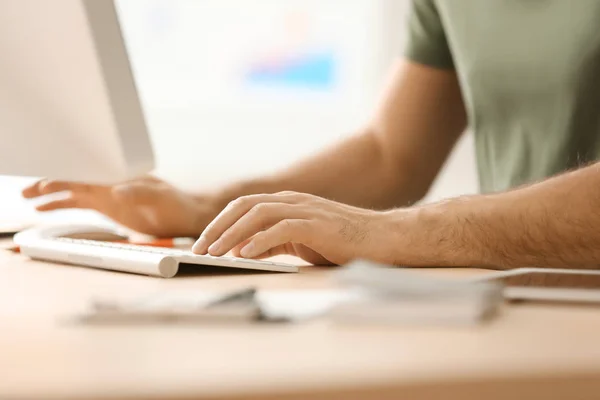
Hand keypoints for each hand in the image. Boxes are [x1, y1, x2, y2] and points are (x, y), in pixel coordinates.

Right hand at [22, 177, 220, 237]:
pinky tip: (44, 208)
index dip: (65, 177)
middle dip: (49, 184)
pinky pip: (79, 204)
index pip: (86, 174)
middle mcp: (110, 184)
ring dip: (50, 195)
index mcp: (119, 178)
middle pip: (74, 181)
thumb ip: (140, 194)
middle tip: (26, 192)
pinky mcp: (110, 208)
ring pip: (72, 192)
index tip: (45, 182)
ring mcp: (108, 196)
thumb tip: (115, 191)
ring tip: (27, 198)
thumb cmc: (177, 204)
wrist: (189, 215)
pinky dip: (61, 204)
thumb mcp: (161, 198)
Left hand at [192, 191, 400, 264]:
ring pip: (258, 215)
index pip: (244, 207)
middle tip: (199, 249)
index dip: (220, 224)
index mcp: (288, 203)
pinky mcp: (318, 225)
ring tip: (214, 253)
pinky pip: (282, 229)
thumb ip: (275, 242)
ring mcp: (306, 210)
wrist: (384, 237)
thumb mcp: (302, 241)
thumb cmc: (344, 242)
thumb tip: (244, 251)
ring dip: (232, 234)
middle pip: (244, 207)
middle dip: (218, 228)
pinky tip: (244, 254)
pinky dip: (260, 241)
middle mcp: (293, 201)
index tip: (202, 244)